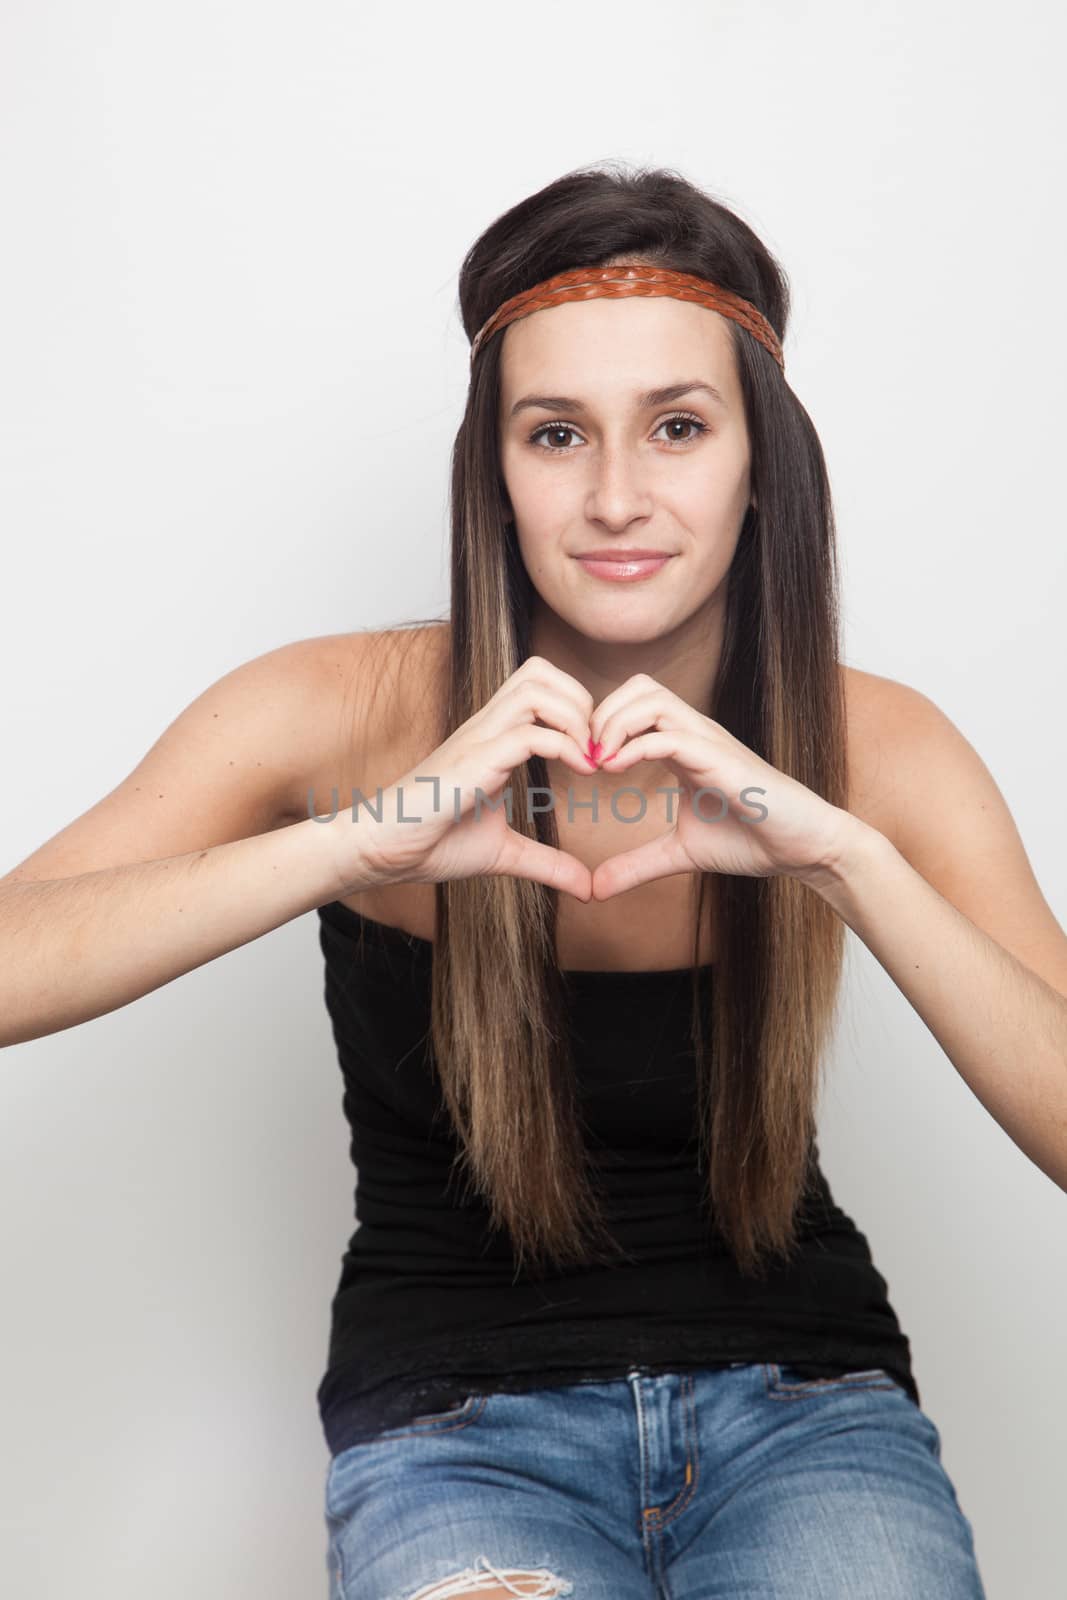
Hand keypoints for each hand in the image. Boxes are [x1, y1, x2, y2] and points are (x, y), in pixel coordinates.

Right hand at [328, 657, 598, 899]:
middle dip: (582, 700)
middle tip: (597, 747)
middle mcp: (487, 727)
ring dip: (576, 716)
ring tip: (589, 757)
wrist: (383, 850)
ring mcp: (479, 740)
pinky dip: (566, 746)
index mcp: (493, 737)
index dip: (578, 706)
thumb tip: (588, 888)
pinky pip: (528, 734)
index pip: (540, 684)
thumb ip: (548, 863)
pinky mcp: (474, 761)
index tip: (597, 755)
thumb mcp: (505, 854)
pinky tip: (581, 772)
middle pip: (541, 670)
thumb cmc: (432, 844)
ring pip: (536, 687)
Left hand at [587, 673, 852, 900]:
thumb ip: (637, 865)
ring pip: (652, 698)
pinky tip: (616, 770)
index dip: (600, 724)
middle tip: (584, 757)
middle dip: (601, 714)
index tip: (581, 763)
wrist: (804, 846)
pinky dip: (635, 746)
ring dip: (614, 723)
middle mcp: (695, 733)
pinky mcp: (722, 759)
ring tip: (599, 762)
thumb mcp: (680, 853)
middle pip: (638, 686)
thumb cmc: (752, 839)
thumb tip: (595, 889)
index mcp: (684, 745)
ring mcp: (710, 741)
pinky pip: (671, 735)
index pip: (634, 703)